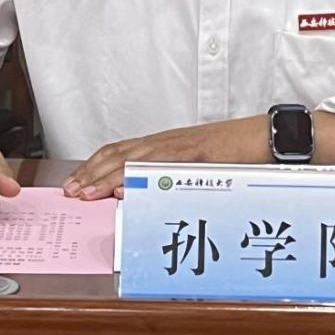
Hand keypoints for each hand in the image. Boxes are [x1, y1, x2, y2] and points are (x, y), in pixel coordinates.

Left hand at [62, 116, 269, 200]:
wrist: (263, 136)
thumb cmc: (234, 153)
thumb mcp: (195, 164)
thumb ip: (169, 176)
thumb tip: (140, 197)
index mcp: (164, 144)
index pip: (118, 151)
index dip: (93, 167)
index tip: (75, 183)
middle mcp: (167, 142)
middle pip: (119, 154)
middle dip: (91, 174)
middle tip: (71, 192)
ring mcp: (180, 147)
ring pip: (134, 160)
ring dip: (107, 177)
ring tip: (88, 192)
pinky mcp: (196, 155)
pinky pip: (164, 166)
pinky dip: (142, 177)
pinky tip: (126, 188)